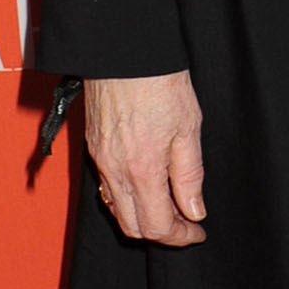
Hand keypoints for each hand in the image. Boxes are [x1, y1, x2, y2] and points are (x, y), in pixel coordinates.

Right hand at [83, 71, 206, 243]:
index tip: (197, 232)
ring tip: (169, 204)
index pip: (157, 226)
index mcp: (142, 170)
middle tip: (186, 222)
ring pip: (116, 209)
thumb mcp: (189, 128)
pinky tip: (144, 185)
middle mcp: (115, 171)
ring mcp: (99, 160)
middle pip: (132, 226)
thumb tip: (194, 210)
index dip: (180, 236)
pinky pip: (105, 187)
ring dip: (141, 216)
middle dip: (160, 232)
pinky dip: (124, 198)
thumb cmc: (159, 82)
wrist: (124, 51)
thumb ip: (190, 175)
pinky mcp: (92, 147)